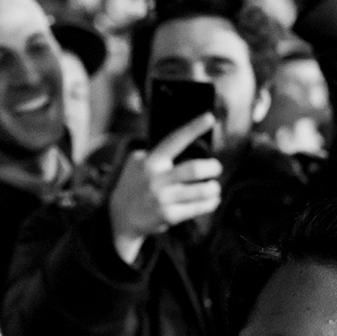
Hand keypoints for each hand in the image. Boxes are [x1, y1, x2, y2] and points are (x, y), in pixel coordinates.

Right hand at [108, 115, 222, 264]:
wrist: (119, 218)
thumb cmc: (135, 186)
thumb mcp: (136, 164)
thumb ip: (156, 154)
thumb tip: (185, 141)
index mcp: (150, 161)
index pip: (174, 140)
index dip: (193, 128)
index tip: (210, 117)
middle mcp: (155, 179)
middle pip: (193, 169)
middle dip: (212, 167)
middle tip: (217, 168)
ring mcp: (161, 198)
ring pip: (199, 191)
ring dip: (213, 188)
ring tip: (214, 188)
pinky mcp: (167, 216)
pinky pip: (197, 208)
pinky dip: (209, 204)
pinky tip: (212, 201)